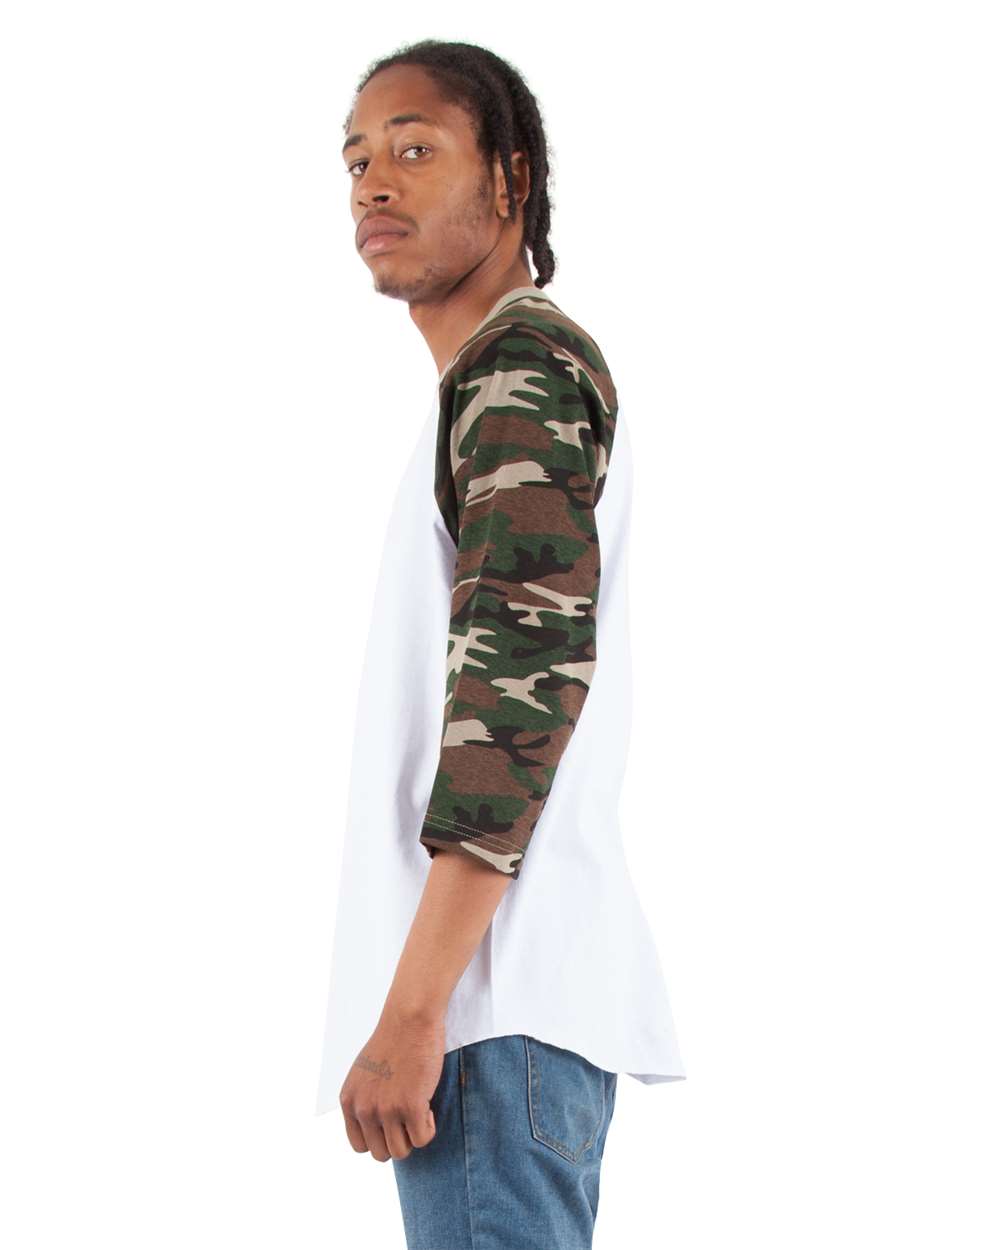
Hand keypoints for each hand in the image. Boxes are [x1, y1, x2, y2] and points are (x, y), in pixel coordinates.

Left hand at [339, 1009, 444, 1161]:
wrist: (410, 1017)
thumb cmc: (393, 1040)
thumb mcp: (364, 1073)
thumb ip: (364, 1099)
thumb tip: (375, 1127)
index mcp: (349, 1101)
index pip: (360, 1146)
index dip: (379, 1137)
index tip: (392, 1121)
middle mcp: (363, 1109)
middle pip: (381, 1153)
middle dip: (398, 1139)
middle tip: (408, 1115)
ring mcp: (386, 1110)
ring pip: (402, 1151)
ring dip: (414, 1134)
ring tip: (419, 1108)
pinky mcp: (410, 1106)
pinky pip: (423, 1139)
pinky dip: (429, 1127)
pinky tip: (428, 1104)